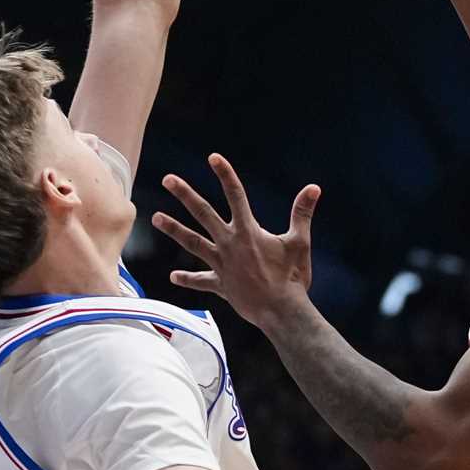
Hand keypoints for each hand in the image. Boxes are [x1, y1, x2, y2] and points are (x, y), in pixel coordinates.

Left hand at [153, 154, 320, 327]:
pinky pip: (201, 280)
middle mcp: (230, 244)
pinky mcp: (221, 284)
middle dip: (185, 194)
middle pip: (203, 213)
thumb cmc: (293, 277)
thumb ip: (302, 213)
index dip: (225, 175)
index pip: (236, 195)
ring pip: (193, 243)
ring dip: (174, 229)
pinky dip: (188, 279)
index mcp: (249, 231)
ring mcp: (222, 264)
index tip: (213, 158)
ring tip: (155, 218)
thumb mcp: (300, 242)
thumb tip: (314, 188)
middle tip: (168, 180)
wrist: (281, 311)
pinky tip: (173, 277)